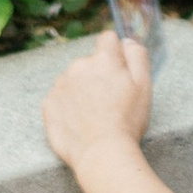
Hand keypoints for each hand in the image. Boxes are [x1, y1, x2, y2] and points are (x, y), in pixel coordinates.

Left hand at [43, 29, 151, 172]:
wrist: (101, 153)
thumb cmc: (126, 121)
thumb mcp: (144, 85)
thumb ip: (137, 56)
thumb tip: (127, 41)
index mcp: (104, 59)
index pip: (107, 38)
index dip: (115, 53)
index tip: (118, 70)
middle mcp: (79, 66)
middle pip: (90, 62)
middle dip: (98, 75)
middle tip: (109, 100)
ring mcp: (60, 85)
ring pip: (73, 79)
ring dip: (82, 90)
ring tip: (94, 114)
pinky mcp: (48, 104)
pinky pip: (60, 97)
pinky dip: (68, 106)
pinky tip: (80, 122)